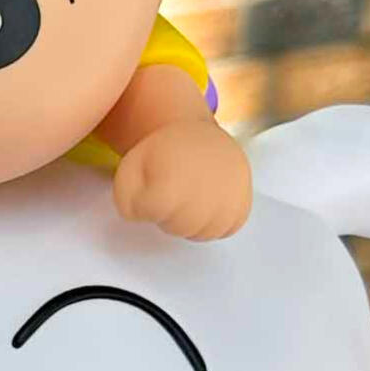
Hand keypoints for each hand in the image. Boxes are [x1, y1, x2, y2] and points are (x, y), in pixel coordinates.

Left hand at [113, 119, 251, 240]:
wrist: (202, 138)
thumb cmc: (162, 157)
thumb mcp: (129, 168)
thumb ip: (125, 199)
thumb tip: (141, 217)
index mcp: (174, 177)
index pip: (150, 210)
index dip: (144, 203)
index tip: (151, 186)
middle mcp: (205, 191)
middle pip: (178, 227)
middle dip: (168, 215)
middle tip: (171, 192)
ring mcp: (228, 199)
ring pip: (202, 232)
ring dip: (191, 222)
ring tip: (189, 197)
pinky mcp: (243, 205)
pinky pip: (227, 229)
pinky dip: (214, 222)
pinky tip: (207, 204)